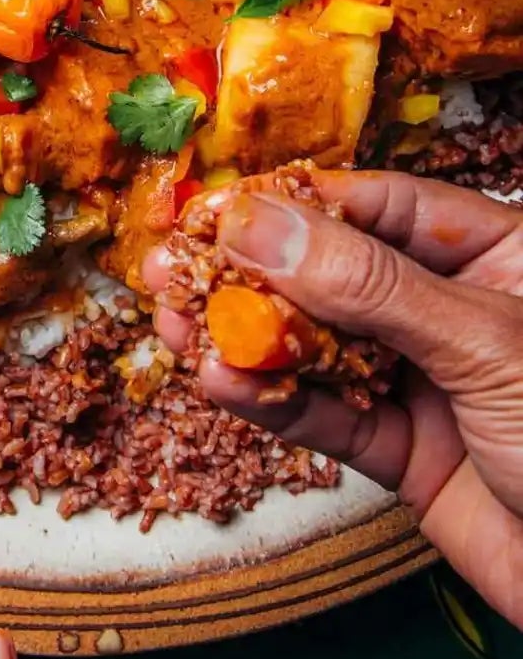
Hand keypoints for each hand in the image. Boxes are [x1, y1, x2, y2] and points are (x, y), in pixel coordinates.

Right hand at [146, 173, 522, 627]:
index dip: (299, 205)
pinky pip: (327, 416)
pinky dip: (271, 404)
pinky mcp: (409, 453)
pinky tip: (219, 384)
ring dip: (243, 337)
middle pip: (337, 273)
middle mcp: (460, 309)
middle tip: (168, 263)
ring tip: (168, 322)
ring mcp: (431, 381)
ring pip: (319, 345)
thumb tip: (260, 224)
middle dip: (251, 271)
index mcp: (502, 255)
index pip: (384, 208)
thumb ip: (369, 286)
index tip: (220, 209)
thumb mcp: (484, 343)